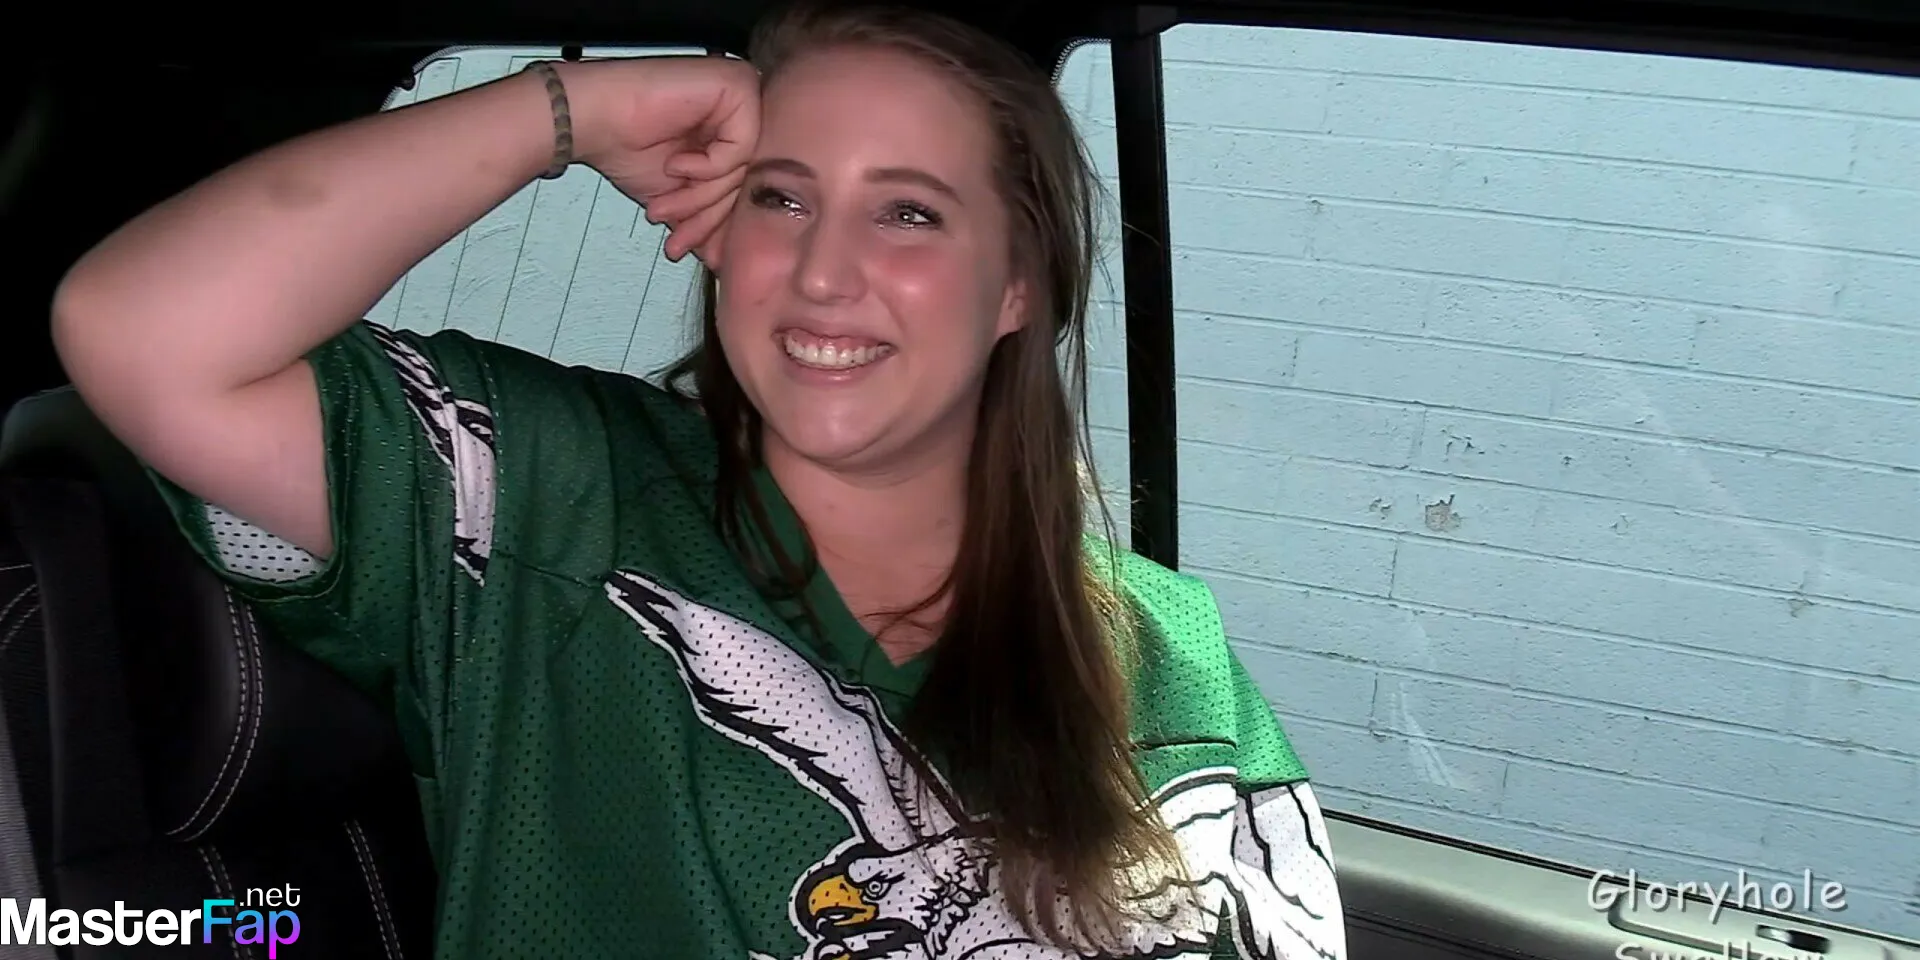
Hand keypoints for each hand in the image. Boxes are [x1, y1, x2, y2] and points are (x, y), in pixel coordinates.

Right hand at [556, 55, 760, 266]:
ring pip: (744, 168)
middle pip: (748, 181)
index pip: (746, 189)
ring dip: (700, 198)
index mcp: (734, 134)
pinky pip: (740, 146)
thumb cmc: (627, 150)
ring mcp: (744, 96)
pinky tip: (675, 164)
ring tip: (663, 208)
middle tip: (677, 238)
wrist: (591, 119)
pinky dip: (707, 166)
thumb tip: (726, 259)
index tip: (699, 254)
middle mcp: (744, 113)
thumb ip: (708, 218)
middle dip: (708, 218)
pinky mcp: (737, 83)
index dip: (720, 226)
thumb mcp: (679, 198)